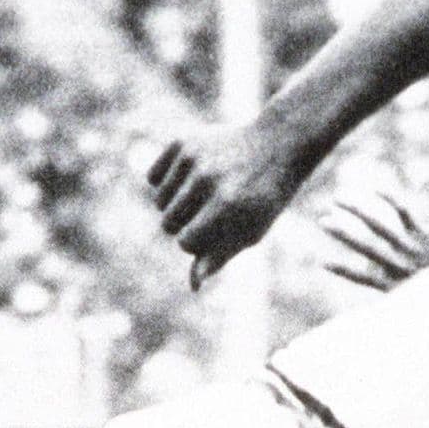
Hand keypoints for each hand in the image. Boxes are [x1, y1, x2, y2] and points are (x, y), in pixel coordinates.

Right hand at [146, 125, 301, 288]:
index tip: (217, 231)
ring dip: (175, 205)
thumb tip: (194, 285)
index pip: (186, 243)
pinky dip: (166, 182)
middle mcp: (207, 179)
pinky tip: (189, 178)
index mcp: (227, 205)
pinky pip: (153, 177)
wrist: (275, 144)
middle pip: (168, 224)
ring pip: (158, 201)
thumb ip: (219, 257)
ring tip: (201, 195)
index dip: (199, 243)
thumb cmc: (263, 198)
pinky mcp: (182, 141)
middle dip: (185, 225)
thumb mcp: (250, 231)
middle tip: (211, 211)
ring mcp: (193, 157)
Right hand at [318, 188, 428, 290]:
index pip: (361, 277)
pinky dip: (388, 198)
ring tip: (339, 197)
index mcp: (393, 284)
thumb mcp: (417, 296)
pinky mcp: (425, 234)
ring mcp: (412, 248)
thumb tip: (376, 273)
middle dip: (342, 233)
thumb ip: (397, 284)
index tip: (321, 261)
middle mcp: (399, 266)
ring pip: (378, 226)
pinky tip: (374, 187)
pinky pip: (402, 212)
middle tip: (322, 220)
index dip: (342, 269)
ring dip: (356, 210)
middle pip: (365, 246)